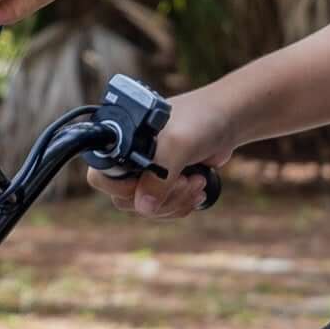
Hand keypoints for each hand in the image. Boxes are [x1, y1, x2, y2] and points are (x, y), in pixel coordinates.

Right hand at [97, 86, 237, 220]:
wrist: (228, 119)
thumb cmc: (201, 120)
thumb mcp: (179, 144)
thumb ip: (159, 175)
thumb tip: (144, 207)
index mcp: (120, 141)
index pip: (101, 177)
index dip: (124, 188)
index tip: (154, 182)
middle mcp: (127, 157)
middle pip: (125, 199)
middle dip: (160, 197)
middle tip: (185, 181)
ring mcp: (145, 172)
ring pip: (145, 208)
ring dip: (174, 202)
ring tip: (197, 182)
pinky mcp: (163, 183)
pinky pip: (161, 208)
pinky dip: (180, 204)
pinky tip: (198, 189)